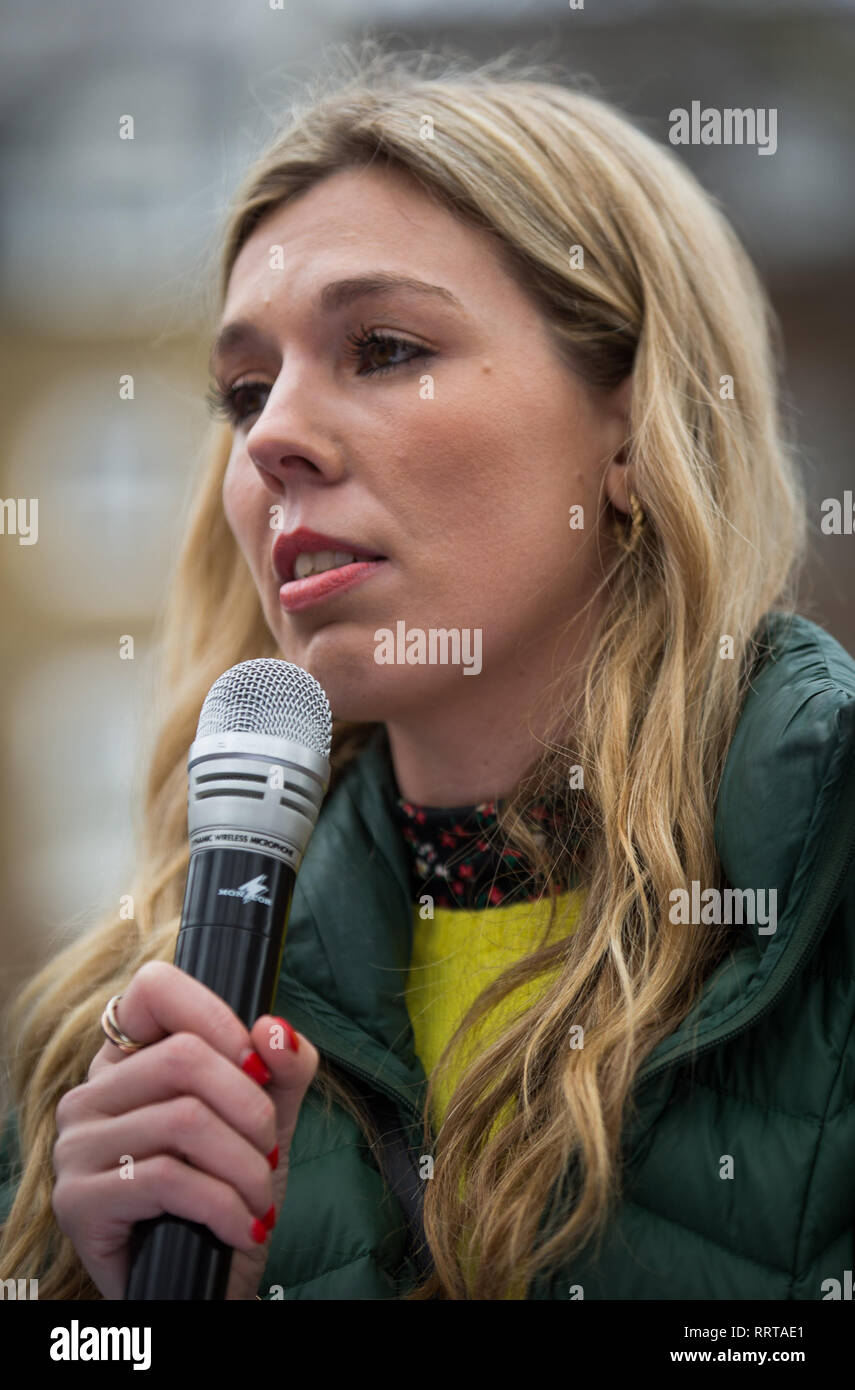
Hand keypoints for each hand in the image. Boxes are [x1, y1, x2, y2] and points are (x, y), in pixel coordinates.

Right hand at [51, 960, 317, 1299]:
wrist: (206, 1285)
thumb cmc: (227, 1193)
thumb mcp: (267, 1121)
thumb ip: (282, 1068)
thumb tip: (275, 1030)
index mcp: (128, 1058)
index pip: (154, 988)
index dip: (217, 1016)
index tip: (257, 1066)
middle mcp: (92, 1093)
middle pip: (184, 1056)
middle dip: (249, 1107)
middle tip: (267, 1150)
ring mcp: (76, 1146)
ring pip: (184, 1120)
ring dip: (244, 1164)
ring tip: (259, 1195)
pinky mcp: (78, 1201)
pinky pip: (168, 1179)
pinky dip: (225, 1204)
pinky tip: (243, 1226)